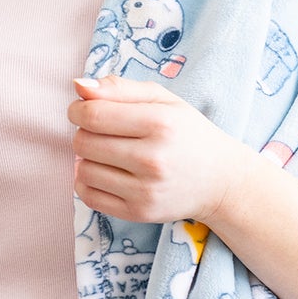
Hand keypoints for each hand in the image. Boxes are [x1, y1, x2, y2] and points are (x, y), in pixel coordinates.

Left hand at [67, 75, 254, 224]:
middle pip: (83, 143)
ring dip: (87, 159)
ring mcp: (145, 191)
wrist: (220, 180)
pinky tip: (106, 173)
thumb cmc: (187, 133)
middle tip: (101, 133)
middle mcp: (153, 159)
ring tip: (109, 154)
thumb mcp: (162, 100)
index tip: (83, 110)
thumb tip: (78, 85)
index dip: (77, 110)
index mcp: (160, 124)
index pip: (92, 115)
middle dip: (83, 133)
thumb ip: (118, 88)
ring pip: (83, 170)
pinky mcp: (138, 213)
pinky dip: (88, 183)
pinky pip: (88, 197)